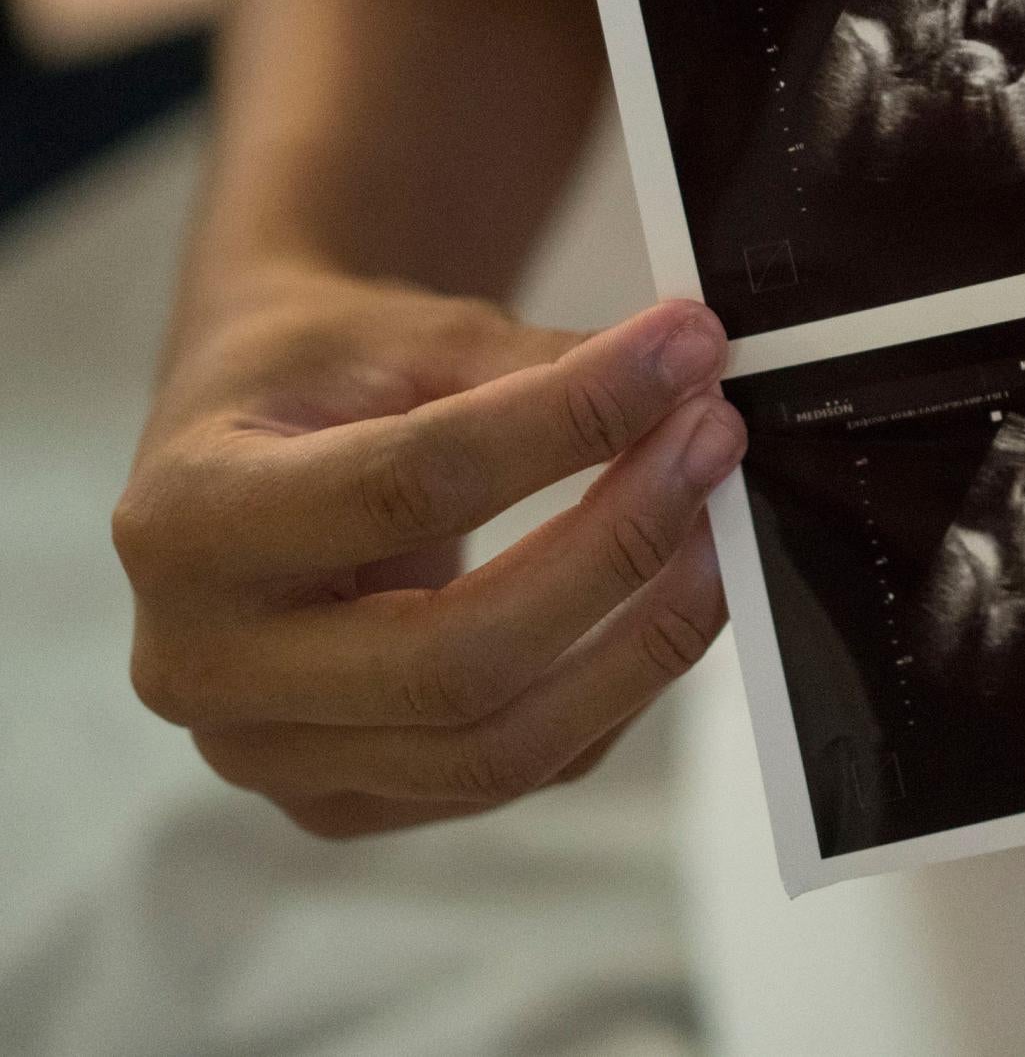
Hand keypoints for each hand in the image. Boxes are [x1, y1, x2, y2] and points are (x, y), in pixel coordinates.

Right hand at [114, 267, 744, 836]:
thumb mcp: (404, 335)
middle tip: (715, 441)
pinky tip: (675, 597)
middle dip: (617, 547)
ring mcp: (272, 759)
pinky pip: (519, 770)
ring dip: (643, 639)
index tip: (683, 354)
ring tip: (721, 530)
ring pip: (496, 749)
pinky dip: (619, 686)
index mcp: (187, 521)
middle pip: (452, 656)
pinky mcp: (348, 804)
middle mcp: (203, 667)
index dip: (569, 421)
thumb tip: (687, 373)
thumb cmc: (319, 378)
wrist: (255, 443)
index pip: (411, 483)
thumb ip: (536, 365)